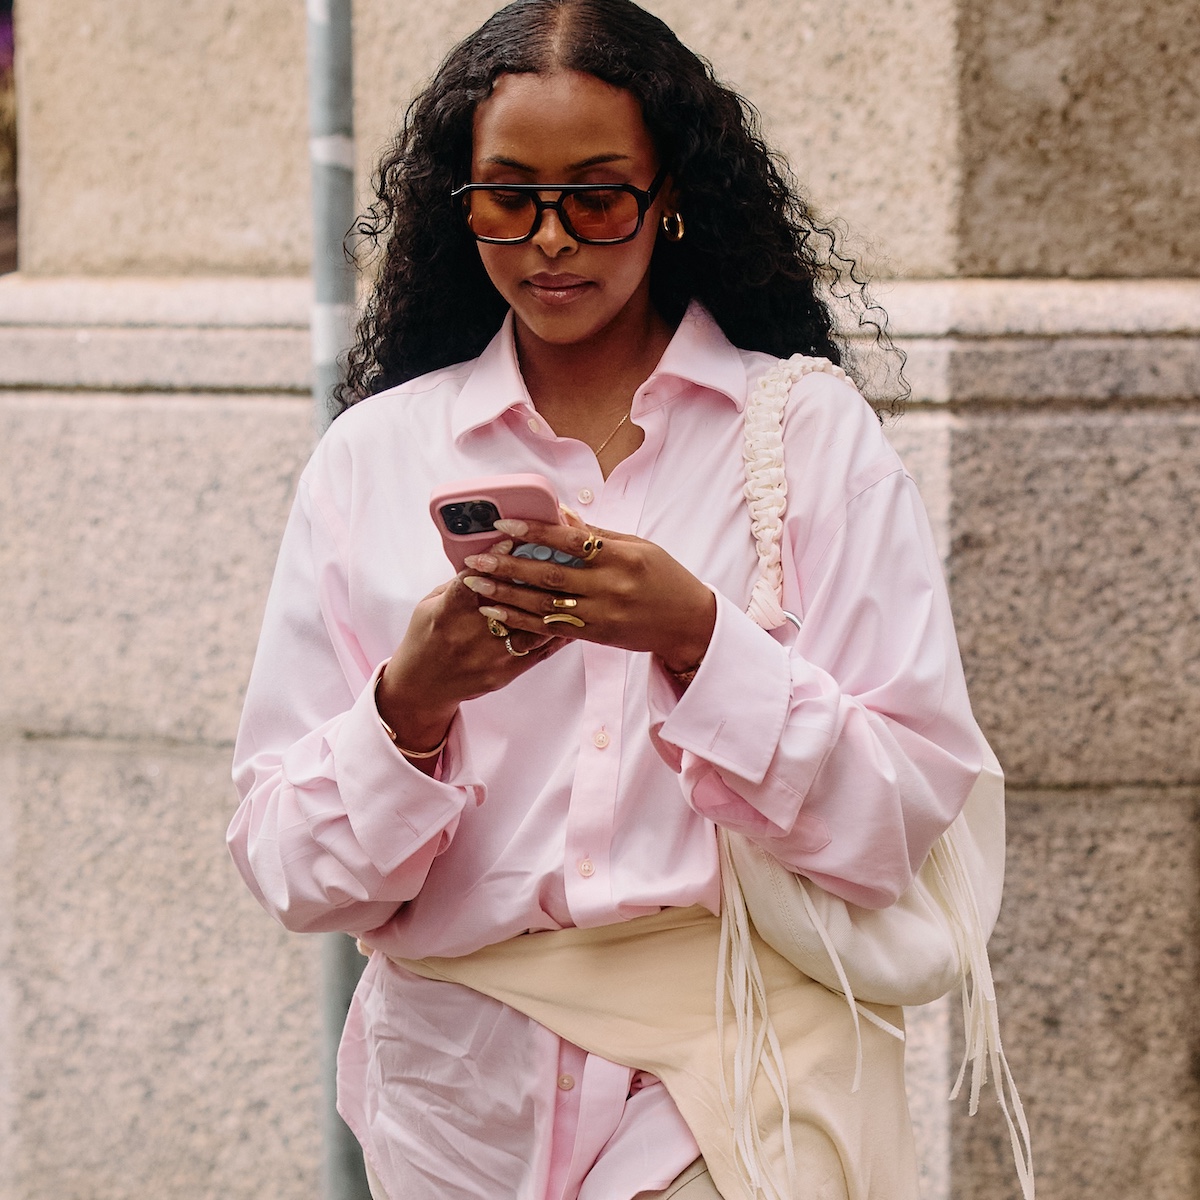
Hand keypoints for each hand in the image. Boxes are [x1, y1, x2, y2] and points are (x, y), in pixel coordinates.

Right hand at [376, 551, 562, 753]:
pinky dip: (559, 632)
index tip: (511, 542)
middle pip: (509, 602)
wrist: (423, 686)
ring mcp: (491, 656)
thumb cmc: (427, 637)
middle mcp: (470, 635)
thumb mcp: (430, 604)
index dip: (492, 562)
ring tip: (572, 581)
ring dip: (552, 603)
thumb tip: (488, 557)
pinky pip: (539, 650)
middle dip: (531, 577)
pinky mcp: (506, 672)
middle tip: (554, 555)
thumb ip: (459, 583)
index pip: (472, 582)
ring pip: (531, 626)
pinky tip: (573, 615)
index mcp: (447, 614)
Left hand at [459, 519, 715, 673]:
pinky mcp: (595, 635)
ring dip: (505, 593)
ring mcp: (602, 614)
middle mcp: (611, 586)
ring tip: (475, 582)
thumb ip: (596, 534)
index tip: (503, 524)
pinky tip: (496, 609)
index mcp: (622, 556)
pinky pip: (550, 626)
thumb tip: (559, 512)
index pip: (570, 540)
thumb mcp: (638, 547)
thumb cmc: (664, 578)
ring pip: (544, 604)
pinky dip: (520, 618)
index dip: (534, 530)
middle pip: (550, 574)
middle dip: (508, 565)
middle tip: (475, 557)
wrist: (688, 623)